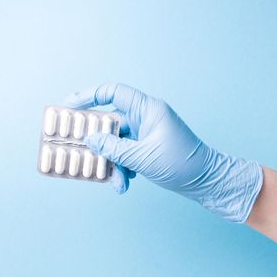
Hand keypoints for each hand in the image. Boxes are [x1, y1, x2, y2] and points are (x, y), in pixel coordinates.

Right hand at [65, 83, 262, 222]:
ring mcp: (146, 133)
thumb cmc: (181, 164)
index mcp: (148, 109)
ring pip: (117, 143)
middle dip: (98, 142)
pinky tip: (124, 183)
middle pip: (111, 122)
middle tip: (78, 148)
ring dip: (113, 163)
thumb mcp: (142, 158)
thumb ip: (113, 148)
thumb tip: (90, 140)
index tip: (70, 106)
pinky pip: (125, 153)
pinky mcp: (147, 148)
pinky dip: (122, 168)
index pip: (114, 92)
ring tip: (116, 183)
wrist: (206, 182)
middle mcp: (145, 118)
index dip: (90, 96)